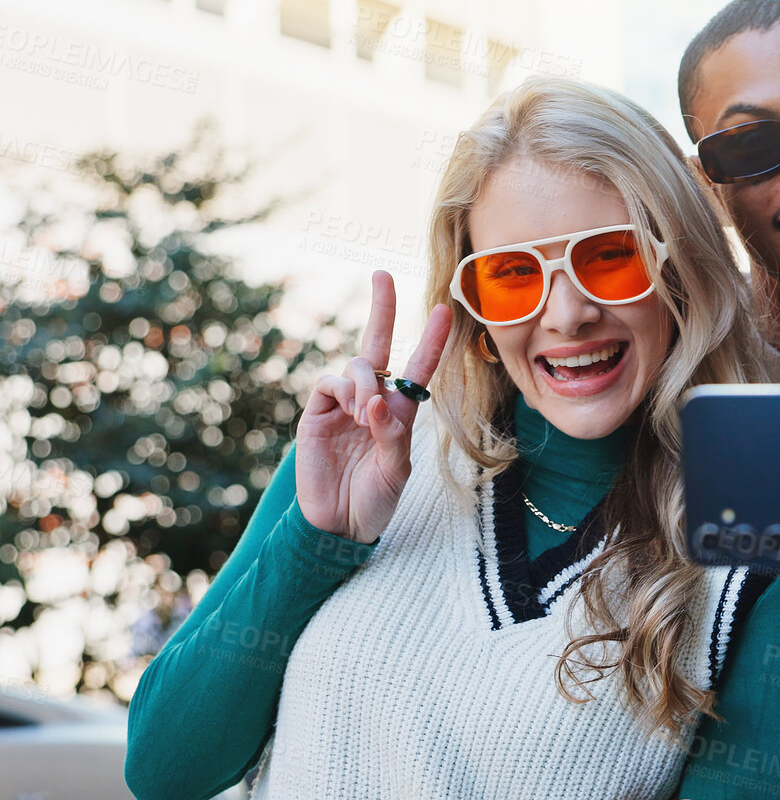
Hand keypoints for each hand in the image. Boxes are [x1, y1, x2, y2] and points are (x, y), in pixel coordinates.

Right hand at [295, 270, 451, 542]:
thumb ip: (393, 437)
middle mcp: (372, 401)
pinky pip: (329, 385)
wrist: (339, 525)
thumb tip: (378, 402)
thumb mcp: (396, 472)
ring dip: (366, 381)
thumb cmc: (375, 500)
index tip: (443, 309)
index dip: (430, 339)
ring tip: (368, 412)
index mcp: (400, 411)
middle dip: (381, 308)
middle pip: (378, 345)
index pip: (417, 367)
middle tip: (382, 274)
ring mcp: (342, 406)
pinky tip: (355, 411)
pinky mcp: (315, 416)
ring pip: (356, 367)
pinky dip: (346, 391)